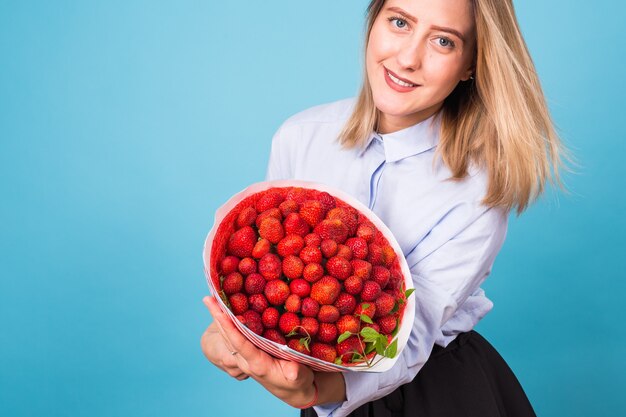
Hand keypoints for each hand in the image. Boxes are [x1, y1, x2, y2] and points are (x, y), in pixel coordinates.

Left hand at [201, 295, 316, 407]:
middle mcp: (246, 359)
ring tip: (212, 299)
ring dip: (220, 318)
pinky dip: (229, 320)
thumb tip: (293, 372)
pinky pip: (236, 334)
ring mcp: (246, 354)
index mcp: (257, 364)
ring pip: (229, 334)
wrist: (293, 390)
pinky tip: (226, 307)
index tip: (219, 312)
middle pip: (228, 336)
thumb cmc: (297, 383)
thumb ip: (296, 374)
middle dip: (218, 317)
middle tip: (208, 298)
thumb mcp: (300, 379)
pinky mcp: (250, 350)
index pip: (239, 343)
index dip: (229, 327)